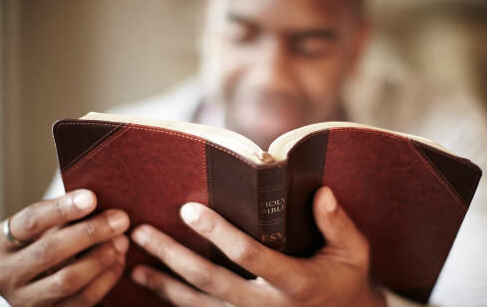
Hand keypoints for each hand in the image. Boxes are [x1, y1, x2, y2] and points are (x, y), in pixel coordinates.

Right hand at [0, 189, 130, 305]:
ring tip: (122, 241)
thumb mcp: (43, 228)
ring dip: (101, 257)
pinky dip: (106, 278)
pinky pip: (83, 299)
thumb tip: (95, 200)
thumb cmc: (45, 243)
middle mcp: (4, 275)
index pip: (31, 221)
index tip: (92, 197)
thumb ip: (62, 215)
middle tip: (120, 219)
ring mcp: (23, 301)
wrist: (36, 284)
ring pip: (67, 280)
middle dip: (90, 232)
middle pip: (50, 250)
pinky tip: (119, 261)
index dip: (62, 208)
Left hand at [131, 186, 385, 306]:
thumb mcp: (353, 252)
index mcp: (296, 283)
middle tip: (142, 233)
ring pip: (200, 305)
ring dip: (164, 286)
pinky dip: (177, 303)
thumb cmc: (346, 281)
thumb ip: (336, 223)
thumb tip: (321, 192)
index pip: (250, 257)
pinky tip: (154, 289)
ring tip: (133, 267)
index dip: (218, 233)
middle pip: (211, 282)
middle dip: (173, 257)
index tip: (189, 210)